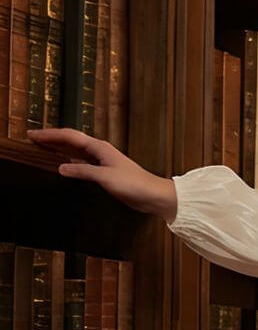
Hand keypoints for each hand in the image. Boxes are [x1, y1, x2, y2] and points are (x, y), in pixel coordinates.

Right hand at [25, 127, 177, 220]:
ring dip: (59, 148)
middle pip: (71, 141)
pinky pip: (82, 162)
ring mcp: (103, 161)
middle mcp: (100, 151)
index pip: (70, 137)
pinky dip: (69, 161)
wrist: (153, 194)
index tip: (32, 134)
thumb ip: (83, 171)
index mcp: (100, 148)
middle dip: (52, 138)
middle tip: (32, 138)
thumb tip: (61, 167)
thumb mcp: (105, 177)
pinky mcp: (105, 172)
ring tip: (42, 148)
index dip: (50, 135)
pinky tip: (64, 165)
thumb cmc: (134, 184)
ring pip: (76, 151)